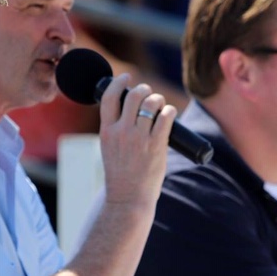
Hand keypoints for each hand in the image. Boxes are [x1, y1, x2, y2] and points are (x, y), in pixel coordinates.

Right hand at [97, 74, 176, 209]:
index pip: (109, 97)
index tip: (126, 78)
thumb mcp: (109, 148)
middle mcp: (122, 132)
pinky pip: (166, 117)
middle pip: (133, 96)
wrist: (128, 197)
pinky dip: (169, 111)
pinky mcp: (157, 145)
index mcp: (107, 131)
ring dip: (158, 100)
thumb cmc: (120, 174)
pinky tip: (169, 113)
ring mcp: (139, 138)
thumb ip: (115, 129)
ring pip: (151, 103)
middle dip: (144, 89)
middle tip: (148, 94)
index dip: (118, 82)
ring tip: (160, 106)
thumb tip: (129, 110)